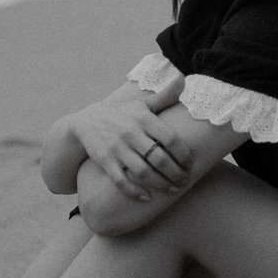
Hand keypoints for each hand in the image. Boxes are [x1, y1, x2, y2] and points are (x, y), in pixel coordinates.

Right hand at [50, 86, 192, 201]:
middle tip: (185, 181)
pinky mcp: (105, 162)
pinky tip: (147, 198)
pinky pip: (121, 181)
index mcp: (143, 118)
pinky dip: (135, 192)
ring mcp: (117, 148)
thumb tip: (183, 79)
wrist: (86, 122)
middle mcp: (131, 132)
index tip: (191, 164)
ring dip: (161, 184)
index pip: (170, 138)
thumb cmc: (122, 114)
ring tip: (172, 190)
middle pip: (159, 158)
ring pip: (143, 172)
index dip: (184, 154)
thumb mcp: (142, 103)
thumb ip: (164, 96)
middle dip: (176, 173)